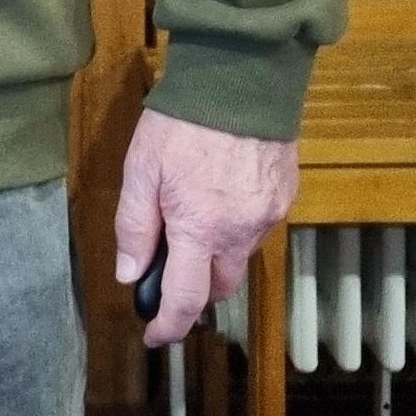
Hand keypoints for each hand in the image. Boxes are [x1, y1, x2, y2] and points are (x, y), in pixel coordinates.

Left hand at [113, 107, 298, 348]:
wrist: (241, 79)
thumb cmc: (182, 123)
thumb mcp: (141, 171)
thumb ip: (135, 227)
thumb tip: (131, 274)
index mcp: (200, 229)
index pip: (186, 300)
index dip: (168, 326)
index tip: (154, 337)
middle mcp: (241, 232)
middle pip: (218, 287)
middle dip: (194, 290)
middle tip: (169, 268)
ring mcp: (267, 216)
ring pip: (239, 258)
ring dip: (215, 255)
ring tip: (192, 219)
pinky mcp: (284, 197)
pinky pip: (256, 230)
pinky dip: (235, 228)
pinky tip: (219, 198)